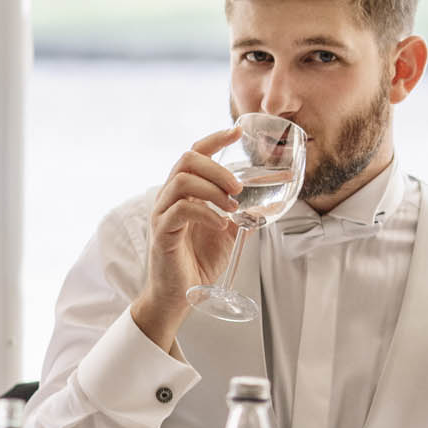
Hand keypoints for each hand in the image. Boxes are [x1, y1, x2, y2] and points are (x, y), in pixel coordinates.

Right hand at [136, 128, 246, 326]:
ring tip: (232, 207)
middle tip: (239, 188)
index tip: (237, 131)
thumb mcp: (227, 234)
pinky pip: (180, 210)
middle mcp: (169, 197)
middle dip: (217, 168)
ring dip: (213, 190)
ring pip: (182, 181)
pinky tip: (220, 224)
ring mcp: (162, 213)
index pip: (195, 153)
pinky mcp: (161, 233)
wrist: (179, 295)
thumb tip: (265, 204)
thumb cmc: (198, 262)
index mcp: (184, 192)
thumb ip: (240, 215)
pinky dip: (205, 213)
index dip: (215, 139)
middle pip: (187, 159)